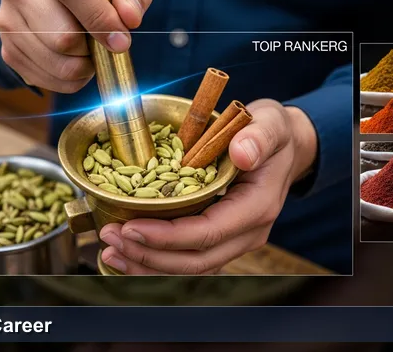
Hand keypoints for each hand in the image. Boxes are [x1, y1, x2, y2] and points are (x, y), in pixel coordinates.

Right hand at [0, 0, 152, 92]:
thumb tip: (129, 18)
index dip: (99, 17)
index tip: (121, 40)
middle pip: (62, 35)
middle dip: (92, 49)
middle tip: (104, 45)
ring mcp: (6, 19)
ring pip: (56, 62)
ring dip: (83, 67)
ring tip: (89, 52)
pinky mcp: (7, 49)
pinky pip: (47, 79)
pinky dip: (70, 79)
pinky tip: (75, 62)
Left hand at [99, 99, 317, 273]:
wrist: (283, 149)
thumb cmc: (272, 133)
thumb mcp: (271, 123)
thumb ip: (259, 136)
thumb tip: (243, 152)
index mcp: (256, 207)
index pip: (208, 234)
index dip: (166, 237)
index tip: (130, 228)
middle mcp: (246, 233)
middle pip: (194, 261)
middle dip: (147, 255)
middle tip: (109, 237)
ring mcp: (233, 241)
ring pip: (188, 269)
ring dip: (146, 265)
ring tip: (109, 251)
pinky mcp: (219, 241)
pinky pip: (186, 261)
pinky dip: (155, 261)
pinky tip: (127, 252)